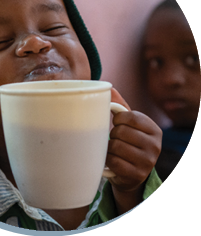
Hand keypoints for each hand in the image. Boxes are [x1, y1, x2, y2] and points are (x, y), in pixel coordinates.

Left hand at [106, 88, 161, 212]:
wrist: (130, 173)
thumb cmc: (128, 143)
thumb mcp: (128, 124)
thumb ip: (120, 106)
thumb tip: (109, 88)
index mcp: (155, 130)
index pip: (131, 117)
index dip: (118, 118)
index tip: (117, 122)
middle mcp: (155, 146)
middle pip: (121, 132)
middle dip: (113, 134)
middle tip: (116, 138)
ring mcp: (148, 162)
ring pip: (116, 146)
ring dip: (109, 147)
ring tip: (113, 149)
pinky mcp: (136, 175)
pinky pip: (113, 162)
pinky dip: (107, 159)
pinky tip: (111, 159)